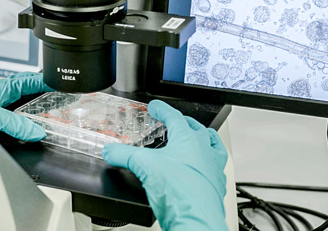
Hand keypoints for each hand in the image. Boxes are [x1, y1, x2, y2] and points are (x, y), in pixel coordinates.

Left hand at [0, 72, 52, 141]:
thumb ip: (16, 125)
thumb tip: (36, 132)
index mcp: (4, 87)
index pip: (30, 80)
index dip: (45, 82)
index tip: (58, 85)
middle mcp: (1, 91)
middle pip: (26, 84)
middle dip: (40, 86)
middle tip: (54, 90)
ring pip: (20, 94)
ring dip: (32, 96)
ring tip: (44, 100)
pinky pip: (13, 105)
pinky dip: (24, 107)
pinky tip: (26, 114)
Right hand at [102, 100, 227, 230]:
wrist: (196, 219)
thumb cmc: (179, 191)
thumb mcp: (143, 166)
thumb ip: (123, 155)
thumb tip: (110, 151)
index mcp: (188, 139)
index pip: (174, 116)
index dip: (162, 109)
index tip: (156, 107)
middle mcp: (204, 150)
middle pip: (197, 128)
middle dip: (184, 121)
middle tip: (174, 120)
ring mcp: (213, 167)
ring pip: (213, 145)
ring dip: (204, 139)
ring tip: (196, 138)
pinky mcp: (216, 184)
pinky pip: (217, 168)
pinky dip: (209, 164)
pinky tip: (201, 168)